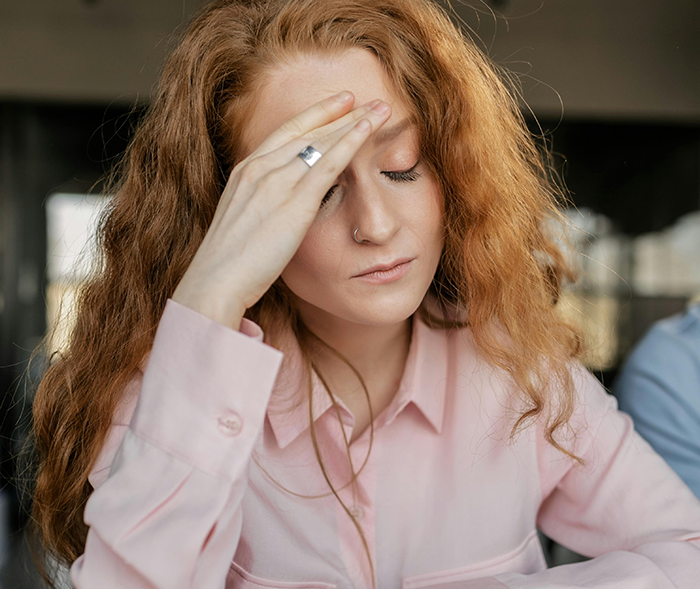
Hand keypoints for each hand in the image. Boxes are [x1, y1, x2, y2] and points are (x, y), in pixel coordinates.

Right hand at [171, 92, 391, 329]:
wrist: (216, 281)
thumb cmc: (228, 266)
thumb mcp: (242, 226)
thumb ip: (262, 210)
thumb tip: (279, 213)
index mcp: (245, 173)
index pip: (284, 134)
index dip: (313, 116)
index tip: (336, 105)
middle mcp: (259, 168)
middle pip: (307, 131)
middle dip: (339, 113)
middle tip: (365, 100)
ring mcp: (275, 181)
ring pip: (322, 141)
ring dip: (354, 123)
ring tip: (381, 109)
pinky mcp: (294, 200)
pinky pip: (329, 163)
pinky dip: (351, 142)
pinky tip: (369, 130)